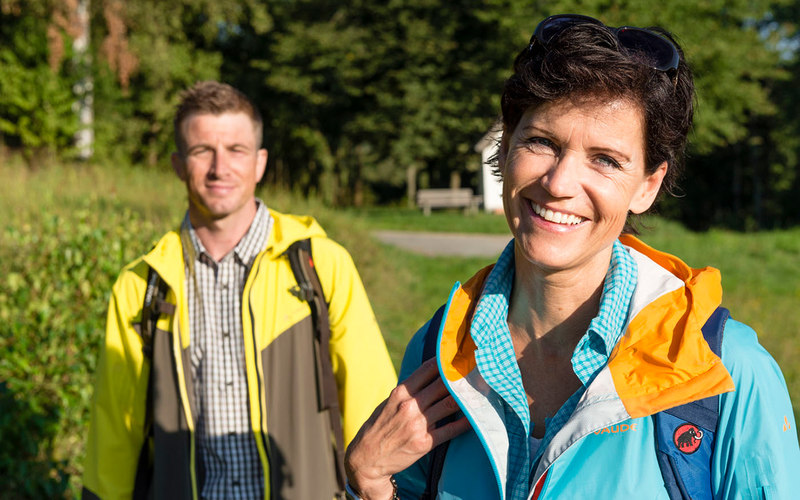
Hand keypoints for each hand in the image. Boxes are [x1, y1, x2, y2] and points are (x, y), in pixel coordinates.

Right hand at [345, 357, 470, 498]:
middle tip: (476, 371)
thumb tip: (430, 378)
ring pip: (450, 404)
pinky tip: (475, 417)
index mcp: (400, 392)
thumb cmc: (379, 428)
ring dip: (466, 397)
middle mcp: (409, 405)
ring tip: (479, 391)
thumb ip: (408, 391)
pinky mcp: (424, 442)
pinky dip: (465, 422)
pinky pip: (450, 430)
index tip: (459, 356)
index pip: (428, 370)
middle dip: (460, 377)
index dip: (445, 361)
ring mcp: (418, 424)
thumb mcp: (388, 403)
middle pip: (442, 384)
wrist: (367, 459)